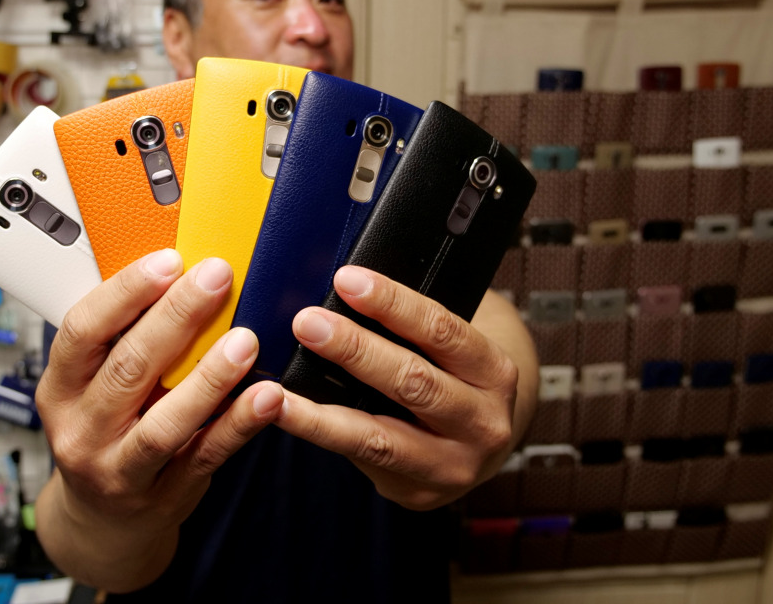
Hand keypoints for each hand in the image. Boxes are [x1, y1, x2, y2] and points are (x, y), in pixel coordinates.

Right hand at [34, 249, 284, 590]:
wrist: (103, 522)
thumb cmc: (104, 431)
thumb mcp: (92, 384)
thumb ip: (123, 338)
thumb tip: (178, 272)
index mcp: (59, 388)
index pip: (82, 331)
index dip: (125, 292)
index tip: (169, 260)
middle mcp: (82, 430)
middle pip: (128, 368)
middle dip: (176, 317)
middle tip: (217, 278)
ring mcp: (120, 469)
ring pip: (165, 422)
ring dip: (210, 378)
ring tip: (246, 340)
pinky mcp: (165, 495)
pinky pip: (206, 455)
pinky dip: (238, 425)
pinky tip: (267, 396)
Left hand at [274, 265, 535, 510]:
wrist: (483, 440)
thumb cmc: (456, 377)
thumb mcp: (453, 348)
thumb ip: (413, 326)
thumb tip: (345, 290)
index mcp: (494, 372)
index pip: (442, 329)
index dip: (392, 302)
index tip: (348, 280)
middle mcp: (483, 423)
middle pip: (412, 382)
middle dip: (354, 350)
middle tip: (308, 323)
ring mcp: (453, 465)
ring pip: (379, 437)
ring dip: (321, 413)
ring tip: (278, 390)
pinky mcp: (419, 492)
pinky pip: (362, 460)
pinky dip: (321, 435)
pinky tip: (288, 416)